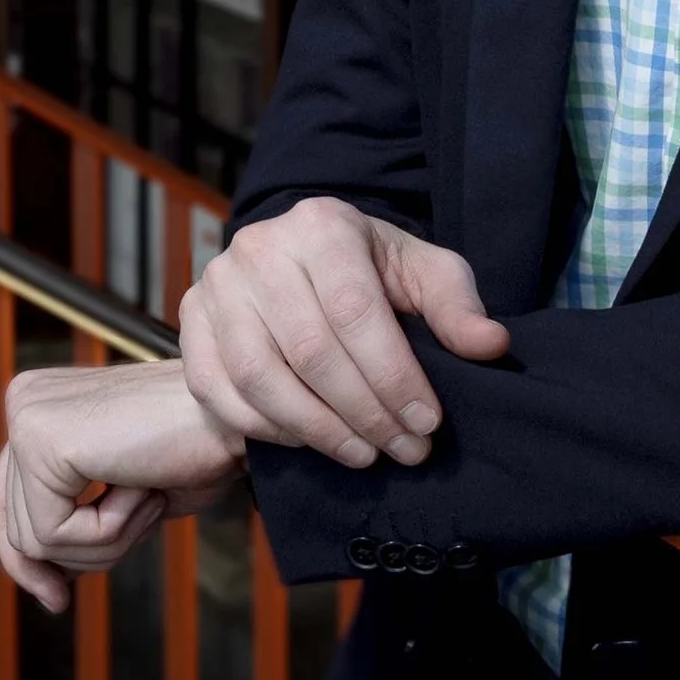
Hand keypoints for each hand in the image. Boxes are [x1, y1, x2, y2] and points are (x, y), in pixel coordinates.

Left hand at [0, 358, 243, 612]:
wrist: (238, 416)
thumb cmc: (197, 447)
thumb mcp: (122, 490)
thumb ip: (75, 514)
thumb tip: (41, 578)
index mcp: (41, 403)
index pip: (4, 499)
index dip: (26, 559)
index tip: (56, 599)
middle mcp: (24, 401)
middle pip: (12, 524)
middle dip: (66, 557)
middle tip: (91, 573)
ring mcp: (29, 417)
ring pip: (33, 539)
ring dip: (103, 540)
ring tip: (149, 494)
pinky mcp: (42, 440)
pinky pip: (51, 534)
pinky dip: (107, 531)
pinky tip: (143, 486)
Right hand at [179, 197, 509, 469]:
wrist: (302, 260)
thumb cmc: (373, 270)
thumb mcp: (422, 272)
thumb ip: (456, 306)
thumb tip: (490, 346)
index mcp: (322, 224)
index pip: (357, 312)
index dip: (394, 375)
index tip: (427, 422)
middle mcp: (259, 247)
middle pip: (311, 351)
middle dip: (364, 412)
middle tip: (404, 450)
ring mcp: (216, 285)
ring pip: (261, 378)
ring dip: (318, 430)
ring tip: (365, 454)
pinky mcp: (188, 323)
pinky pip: (221, 393)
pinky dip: (267, 429)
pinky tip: (311, 443)